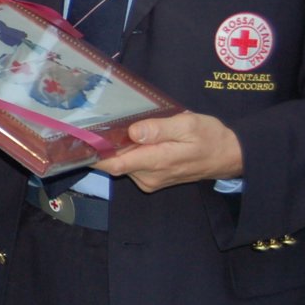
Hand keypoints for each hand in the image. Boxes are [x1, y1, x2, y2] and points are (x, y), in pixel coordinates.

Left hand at [92, 111, 243, 191]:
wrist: (229, 156)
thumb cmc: (210, 137)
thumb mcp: (187, 125)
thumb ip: (159, 129)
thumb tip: (133, 132)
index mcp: (156, 162)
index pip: (114, 164)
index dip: (93, 155)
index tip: (75, 143)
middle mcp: (148, 176)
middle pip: (114, 164)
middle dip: (100, 148)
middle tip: (85, 126)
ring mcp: (150, 180)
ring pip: (122, 164)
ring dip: (114, 149)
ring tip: (107, 127)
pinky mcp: (152, 179)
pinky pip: (131, 166)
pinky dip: (125, 153)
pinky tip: (126, 137)